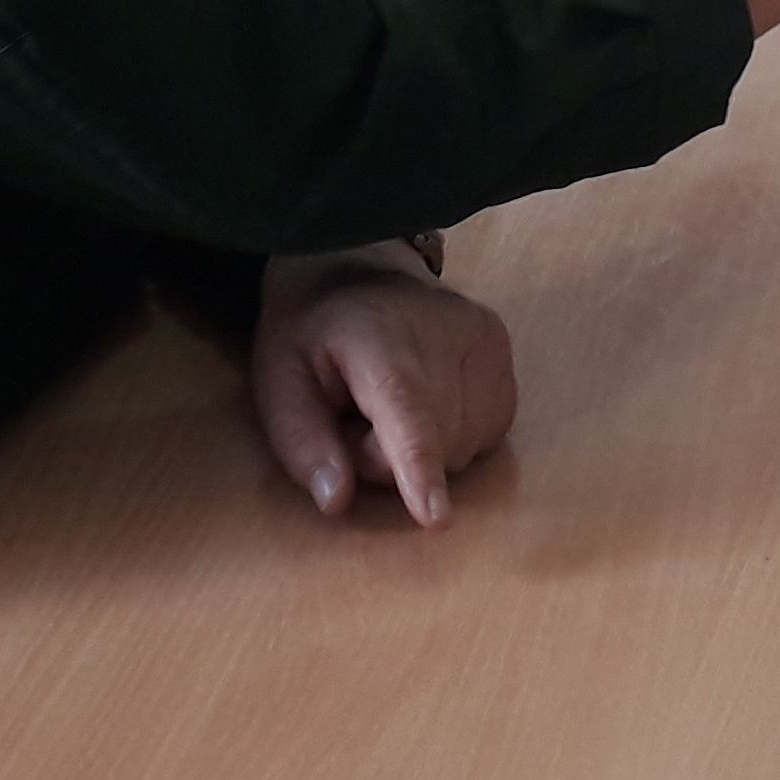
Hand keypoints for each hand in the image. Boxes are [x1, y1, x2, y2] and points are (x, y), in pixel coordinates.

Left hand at [248, 248, 516, 525]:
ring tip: (390, 406)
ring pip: (463, 445)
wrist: (358, 261)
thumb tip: (338, 501)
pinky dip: (456, 434)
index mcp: (377, 338)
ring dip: (425, 448)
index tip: (437, 518)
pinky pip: (488, 430)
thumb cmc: (311, 330)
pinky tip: (427, 402)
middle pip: (431, 444)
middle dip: (388, 459)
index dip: (419, 467)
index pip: (406, 412)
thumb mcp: (278, 381)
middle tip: (355, 420)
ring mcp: (483, 336)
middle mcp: (444, 331)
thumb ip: (301, 442)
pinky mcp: (502, 347)